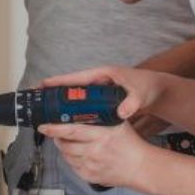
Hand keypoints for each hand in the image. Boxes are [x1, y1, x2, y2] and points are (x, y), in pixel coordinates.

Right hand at [38, 66, 172, 138]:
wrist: (157, 91)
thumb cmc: (147, 87)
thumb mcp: (140, 95)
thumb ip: (131, 103)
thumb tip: (122, 112)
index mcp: (103, 75)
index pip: (76, 78)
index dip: (59, 81)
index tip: (42, 85)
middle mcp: (98, 80)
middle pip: (72, 87)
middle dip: (55, 93)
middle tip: (37, 102)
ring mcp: (100, 89)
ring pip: (77, 96)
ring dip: (63, 103)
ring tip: (46, 112)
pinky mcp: (102, 98)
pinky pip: (84, 103)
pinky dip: (74, 109)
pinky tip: (66, 119)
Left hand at [38, 120, 153, 191]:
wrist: (140, 167)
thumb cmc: (130, 144)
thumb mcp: (117, 124)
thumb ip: (101, 116)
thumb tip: (81, 109)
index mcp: (102, 135)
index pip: (72, 131)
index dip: (55, 128)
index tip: (44, 125)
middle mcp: (95, 151)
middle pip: (65, 144)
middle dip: (56, 138)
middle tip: (53, 131)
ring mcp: (91, 166)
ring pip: (66, 156)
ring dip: (63, 148)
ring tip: (66, 141)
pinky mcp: (89, 177)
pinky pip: (72, 166)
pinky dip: (70, 159)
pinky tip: (76, 153)